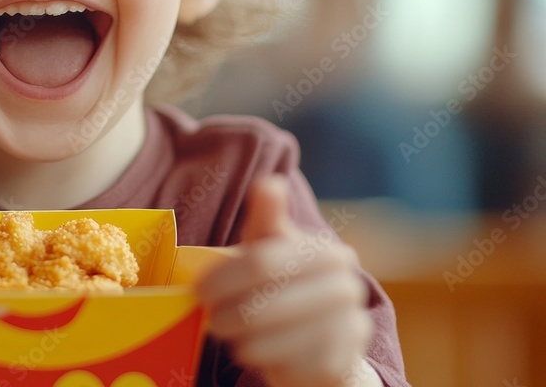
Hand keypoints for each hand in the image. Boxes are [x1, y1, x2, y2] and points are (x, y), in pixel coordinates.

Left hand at [196, 176, 374, 386]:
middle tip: (211, 321)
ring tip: (232, 337)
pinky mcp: (343, 367)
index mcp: (328, 253)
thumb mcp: (270, 246)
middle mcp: (348, 288)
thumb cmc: (284, 282)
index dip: (223, 279)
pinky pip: (290, 370)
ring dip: (244, 342)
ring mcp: (351, 330)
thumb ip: (267, 217)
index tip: (199, 291)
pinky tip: (258, 354)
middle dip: (230, 314)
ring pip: (277, 341)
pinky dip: (266, 365)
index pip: (261, 262)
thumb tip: (269, 183)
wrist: (323, 340)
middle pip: (267, 304)